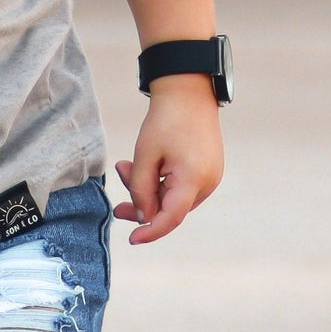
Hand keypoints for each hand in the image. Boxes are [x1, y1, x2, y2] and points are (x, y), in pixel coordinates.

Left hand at [114, 76, 222, 244]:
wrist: (189, 91)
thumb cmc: (165, 120)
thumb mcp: (145, 155)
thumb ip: (140, 190)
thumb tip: (143, 218)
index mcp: (194, 180)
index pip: (170, 218)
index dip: (150, 231)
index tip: (132, 239)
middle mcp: (208, 182)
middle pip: (170, 208)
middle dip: (141, 200)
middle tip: (119, 187)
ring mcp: (211, 177)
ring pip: (173, 198)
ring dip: (148, 188)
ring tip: (128, 165)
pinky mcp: (208, 170)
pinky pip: (181, 187)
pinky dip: (161, 182)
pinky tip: (146, 165)